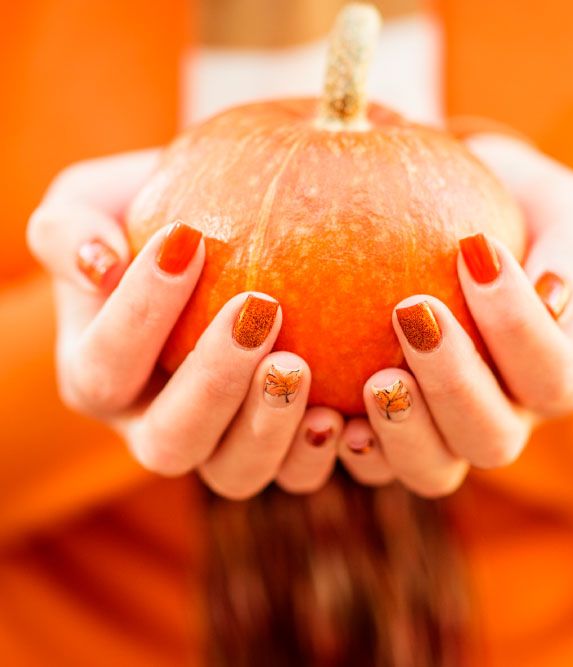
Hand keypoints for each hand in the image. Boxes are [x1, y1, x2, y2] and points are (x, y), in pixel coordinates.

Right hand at [27, 151, 341, 498]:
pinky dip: (318, 452)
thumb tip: (99, 263)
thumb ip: (70, 228)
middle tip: (259, 309)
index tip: (188, 239)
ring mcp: (218, 445)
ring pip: (235, 472)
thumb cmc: (155, 217)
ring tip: (302, 366)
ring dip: (269, 426)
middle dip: (213, 381)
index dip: (140, 312)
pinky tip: (344, 410)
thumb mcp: (96, 204)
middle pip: (170, 441)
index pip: (106, 363)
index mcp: (100, 377)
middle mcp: (153, 425)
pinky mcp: (276, 449)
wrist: (217, 240)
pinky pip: (295, 474)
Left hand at [337, 134, 572, 496]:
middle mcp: (507, 416)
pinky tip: (326, 412)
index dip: (518, 326)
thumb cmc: (508, 208)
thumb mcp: (553, 204)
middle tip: (412, 312)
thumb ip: (571, 243)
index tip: (472, 250)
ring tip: (373, 376)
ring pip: (434, 471)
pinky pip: (373, 465)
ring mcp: (446, 436)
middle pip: (493, 438)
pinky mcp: (390, 437)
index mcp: (559, 372)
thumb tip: (554, 294)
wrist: (449, 222)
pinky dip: (353, 448)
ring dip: (403, 430)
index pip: (551, 371)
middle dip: (454, 383)